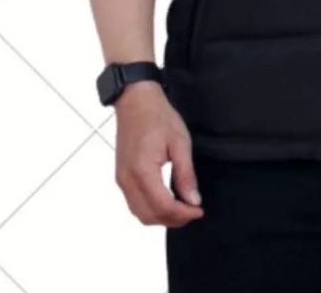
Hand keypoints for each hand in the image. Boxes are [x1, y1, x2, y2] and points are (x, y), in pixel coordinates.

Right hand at [114, 81, 203, 225]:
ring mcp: (121, 179)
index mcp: (142, 171)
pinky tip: (167, 199)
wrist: (135, 100)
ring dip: (161, 216)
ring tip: (182, 207)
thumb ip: (186, 174)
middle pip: (149, 216)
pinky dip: (151, 208)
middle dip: (173, 219)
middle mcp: (127, 180)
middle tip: (193, 211)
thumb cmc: (158, 117)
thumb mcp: (180, 142)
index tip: (199, 210)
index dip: (183, 214)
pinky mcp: (121, 176)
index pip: (162, 206)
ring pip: (139, 213)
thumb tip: (193, 200)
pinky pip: (134, 202)